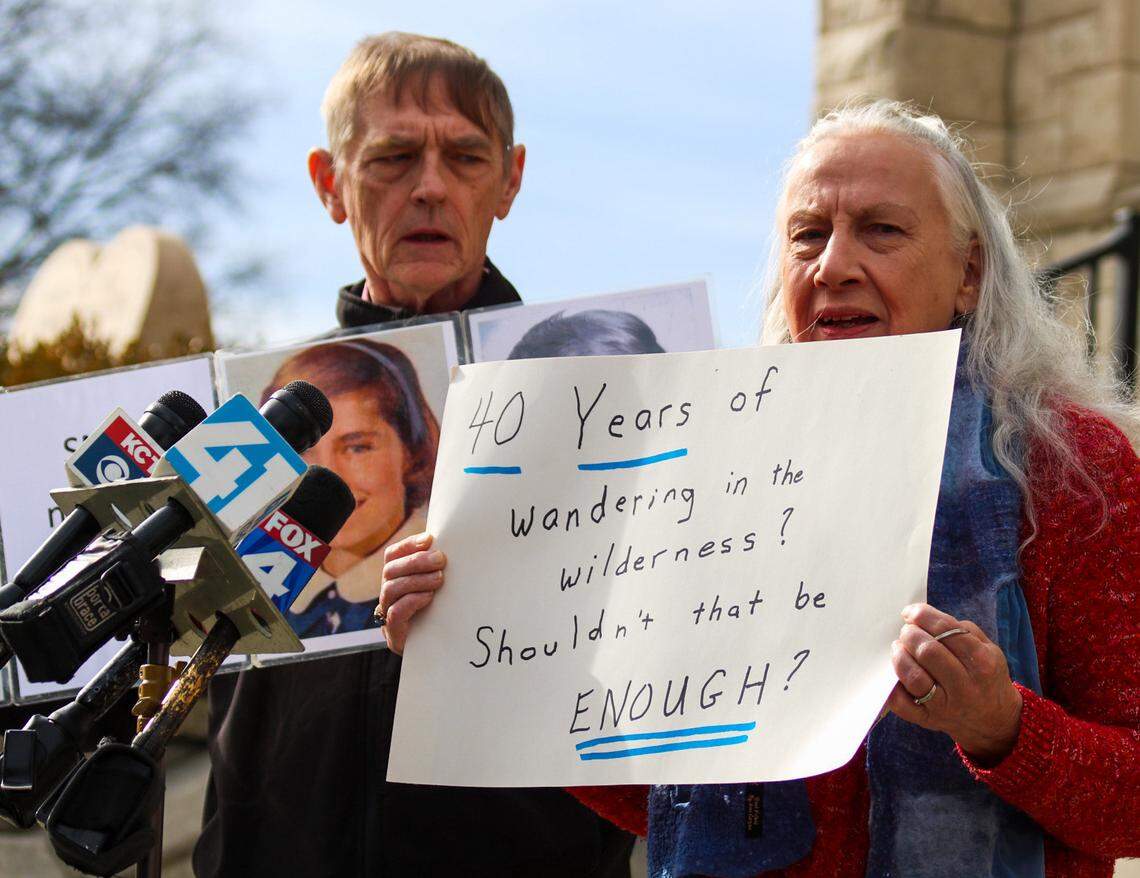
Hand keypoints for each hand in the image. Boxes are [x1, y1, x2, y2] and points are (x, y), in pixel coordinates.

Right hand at [377, 532, 445, 655]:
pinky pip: (395, 613)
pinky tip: (429, 597)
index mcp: (396, 578)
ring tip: (439, 578)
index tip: (429, 540)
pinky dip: (412, 601)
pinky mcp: (393, 633)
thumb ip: (438, 568)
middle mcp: (388, 593)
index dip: (408, 545)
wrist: (435, 652)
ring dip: (416, 580)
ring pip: (391, 589)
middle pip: (391, 569)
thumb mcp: (438, 587)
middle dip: (416, 561)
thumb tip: (452, 545)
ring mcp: (387, 613)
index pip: (393, 555)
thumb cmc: (439, 613)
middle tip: (441, 559)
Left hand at [887, 603, 1022, 764]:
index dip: (922, 616)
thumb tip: (924, 617)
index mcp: (982, 662)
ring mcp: (945, 706)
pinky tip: (894, 674)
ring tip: (899, 648)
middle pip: (927, 652)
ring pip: (913, 677)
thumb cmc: (985, 675)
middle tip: (906, 631)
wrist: (994, 720)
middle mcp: (964, 685)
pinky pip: (901, 704)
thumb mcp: (988, 649)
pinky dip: (891, 687)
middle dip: (910, 634)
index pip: (946, 631)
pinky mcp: (928, 720)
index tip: (910, 612)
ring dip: (899, 656)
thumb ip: (961, 630)